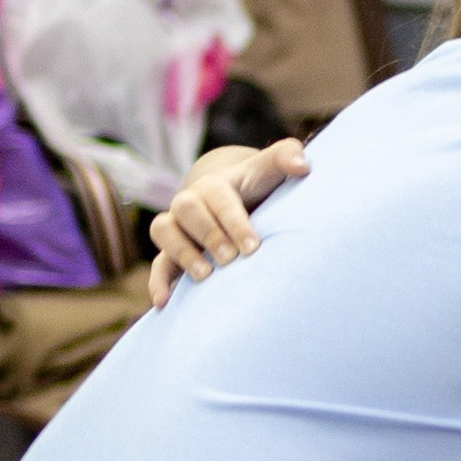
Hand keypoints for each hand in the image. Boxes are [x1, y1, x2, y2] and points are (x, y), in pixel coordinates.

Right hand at [147, 139, 308, 306]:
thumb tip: (302, 165)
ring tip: (204, 275)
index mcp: (216, 183)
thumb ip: (286, 157)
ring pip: (164, 230)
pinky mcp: (171, 251)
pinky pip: (158, 264)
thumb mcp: (270, 170)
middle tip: (230, 259)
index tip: (253, 246)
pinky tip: (164, 303)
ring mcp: (177, 226)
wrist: (234, 198)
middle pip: (185, 208)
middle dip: (208, 234)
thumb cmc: (257, 187)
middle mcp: (191, 201)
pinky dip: (158, 282)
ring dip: (181, 252)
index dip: (234, 220)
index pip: (219, 197)